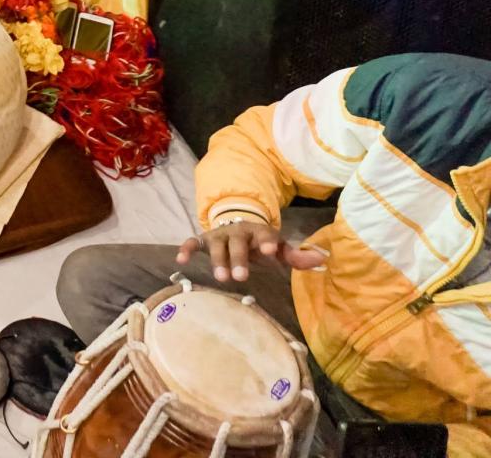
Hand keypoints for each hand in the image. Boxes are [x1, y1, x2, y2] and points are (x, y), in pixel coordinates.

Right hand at [176, 218, 326, 283]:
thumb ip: (297, 256)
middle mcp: (237, 231)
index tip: (271, 250)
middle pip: (238, 243)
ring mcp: (219, 235)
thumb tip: (323, 260)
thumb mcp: (279, 248)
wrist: (237, 225)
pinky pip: (193, 242)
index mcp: (259, 231)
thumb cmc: (261, 243)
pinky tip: (181, 260)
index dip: (268, 241)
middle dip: (239, 259)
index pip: (265, 234)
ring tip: (221, 278)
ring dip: (218, 260)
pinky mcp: (204, 239)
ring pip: (216, 245)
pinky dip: (187, 248)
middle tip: (241, 276)